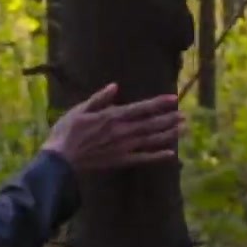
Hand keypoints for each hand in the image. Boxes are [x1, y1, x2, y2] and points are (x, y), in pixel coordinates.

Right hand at [42, 83, 184, 170]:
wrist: (61, 159)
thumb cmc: (67, 131)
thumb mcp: (80, 110)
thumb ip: (99, 99)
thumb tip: (115, 86)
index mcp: (112, 116)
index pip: (141, 108)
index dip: (158, 103)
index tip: (174, 99)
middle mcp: (122, 131)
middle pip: (150, 124)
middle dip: (169, 118)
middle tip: (185, 115)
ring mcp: (123, 147)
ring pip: (151, 139)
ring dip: (169, 134)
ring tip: (183, 129)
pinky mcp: (121, 160)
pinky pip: (144, 158)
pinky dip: (158, 156)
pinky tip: (171, 153)